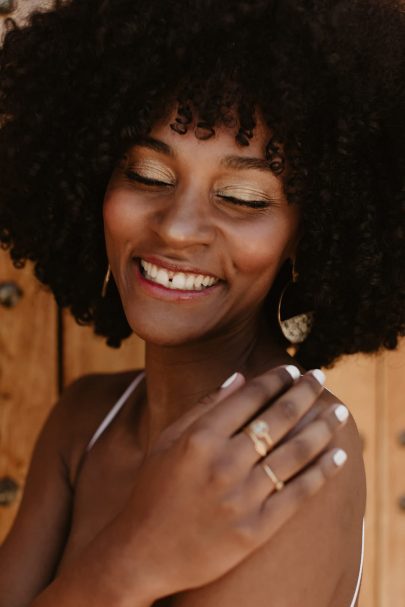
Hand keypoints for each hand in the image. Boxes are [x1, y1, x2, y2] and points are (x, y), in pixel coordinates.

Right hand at [121, 366, 348, 598]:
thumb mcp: (168, 440)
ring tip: (339, 411)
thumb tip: (239, 376)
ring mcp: (242, 498)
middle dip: (304, 393)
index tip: (292, 369)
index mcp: (200, 438)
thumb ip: (204, 406)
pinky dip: (322, 471)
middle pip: (277, 419)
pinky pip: (298, 494)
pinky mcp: (255, 530)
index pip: (250, 398)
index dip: (275, 380)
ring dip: (322, 427)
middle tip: (321, 377)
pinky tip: (339, 455)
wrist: (143, 553)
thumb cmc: (153, 489)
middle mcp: (224, 464)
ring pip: (295, 453)